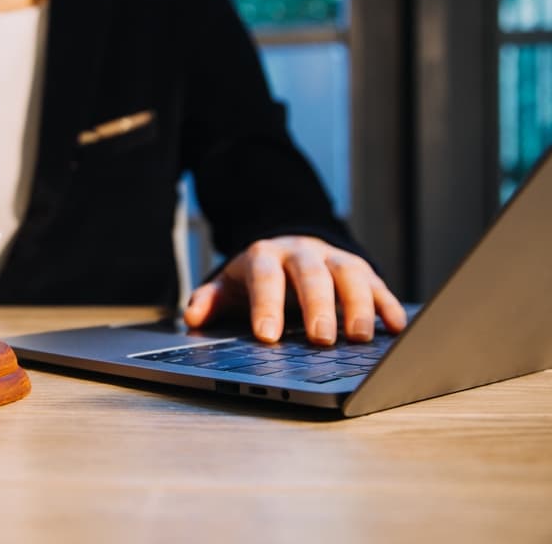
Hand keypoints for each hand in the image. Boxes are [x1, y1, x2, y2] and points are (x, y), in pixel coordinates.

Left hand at [183, 235, 406, 344]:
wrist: (287, 248)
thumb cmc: (256, 277)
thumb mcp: (228, 286)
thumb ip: (209, 300)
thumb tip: (193, 316)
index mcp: (264, 256)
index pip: (265, 278)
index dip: (266, 305)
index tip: (267, 336)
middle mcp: (301, 253)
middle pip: (312, 275)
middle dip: (318, 307)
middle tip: (321, 339)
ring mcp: (333, 258)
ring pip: (349, 274)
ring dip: (357, 305)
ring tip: (359, 337)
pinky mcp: (360, 268)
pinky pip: (377, 282)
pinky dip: (387, 303)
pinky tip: (394, 326)